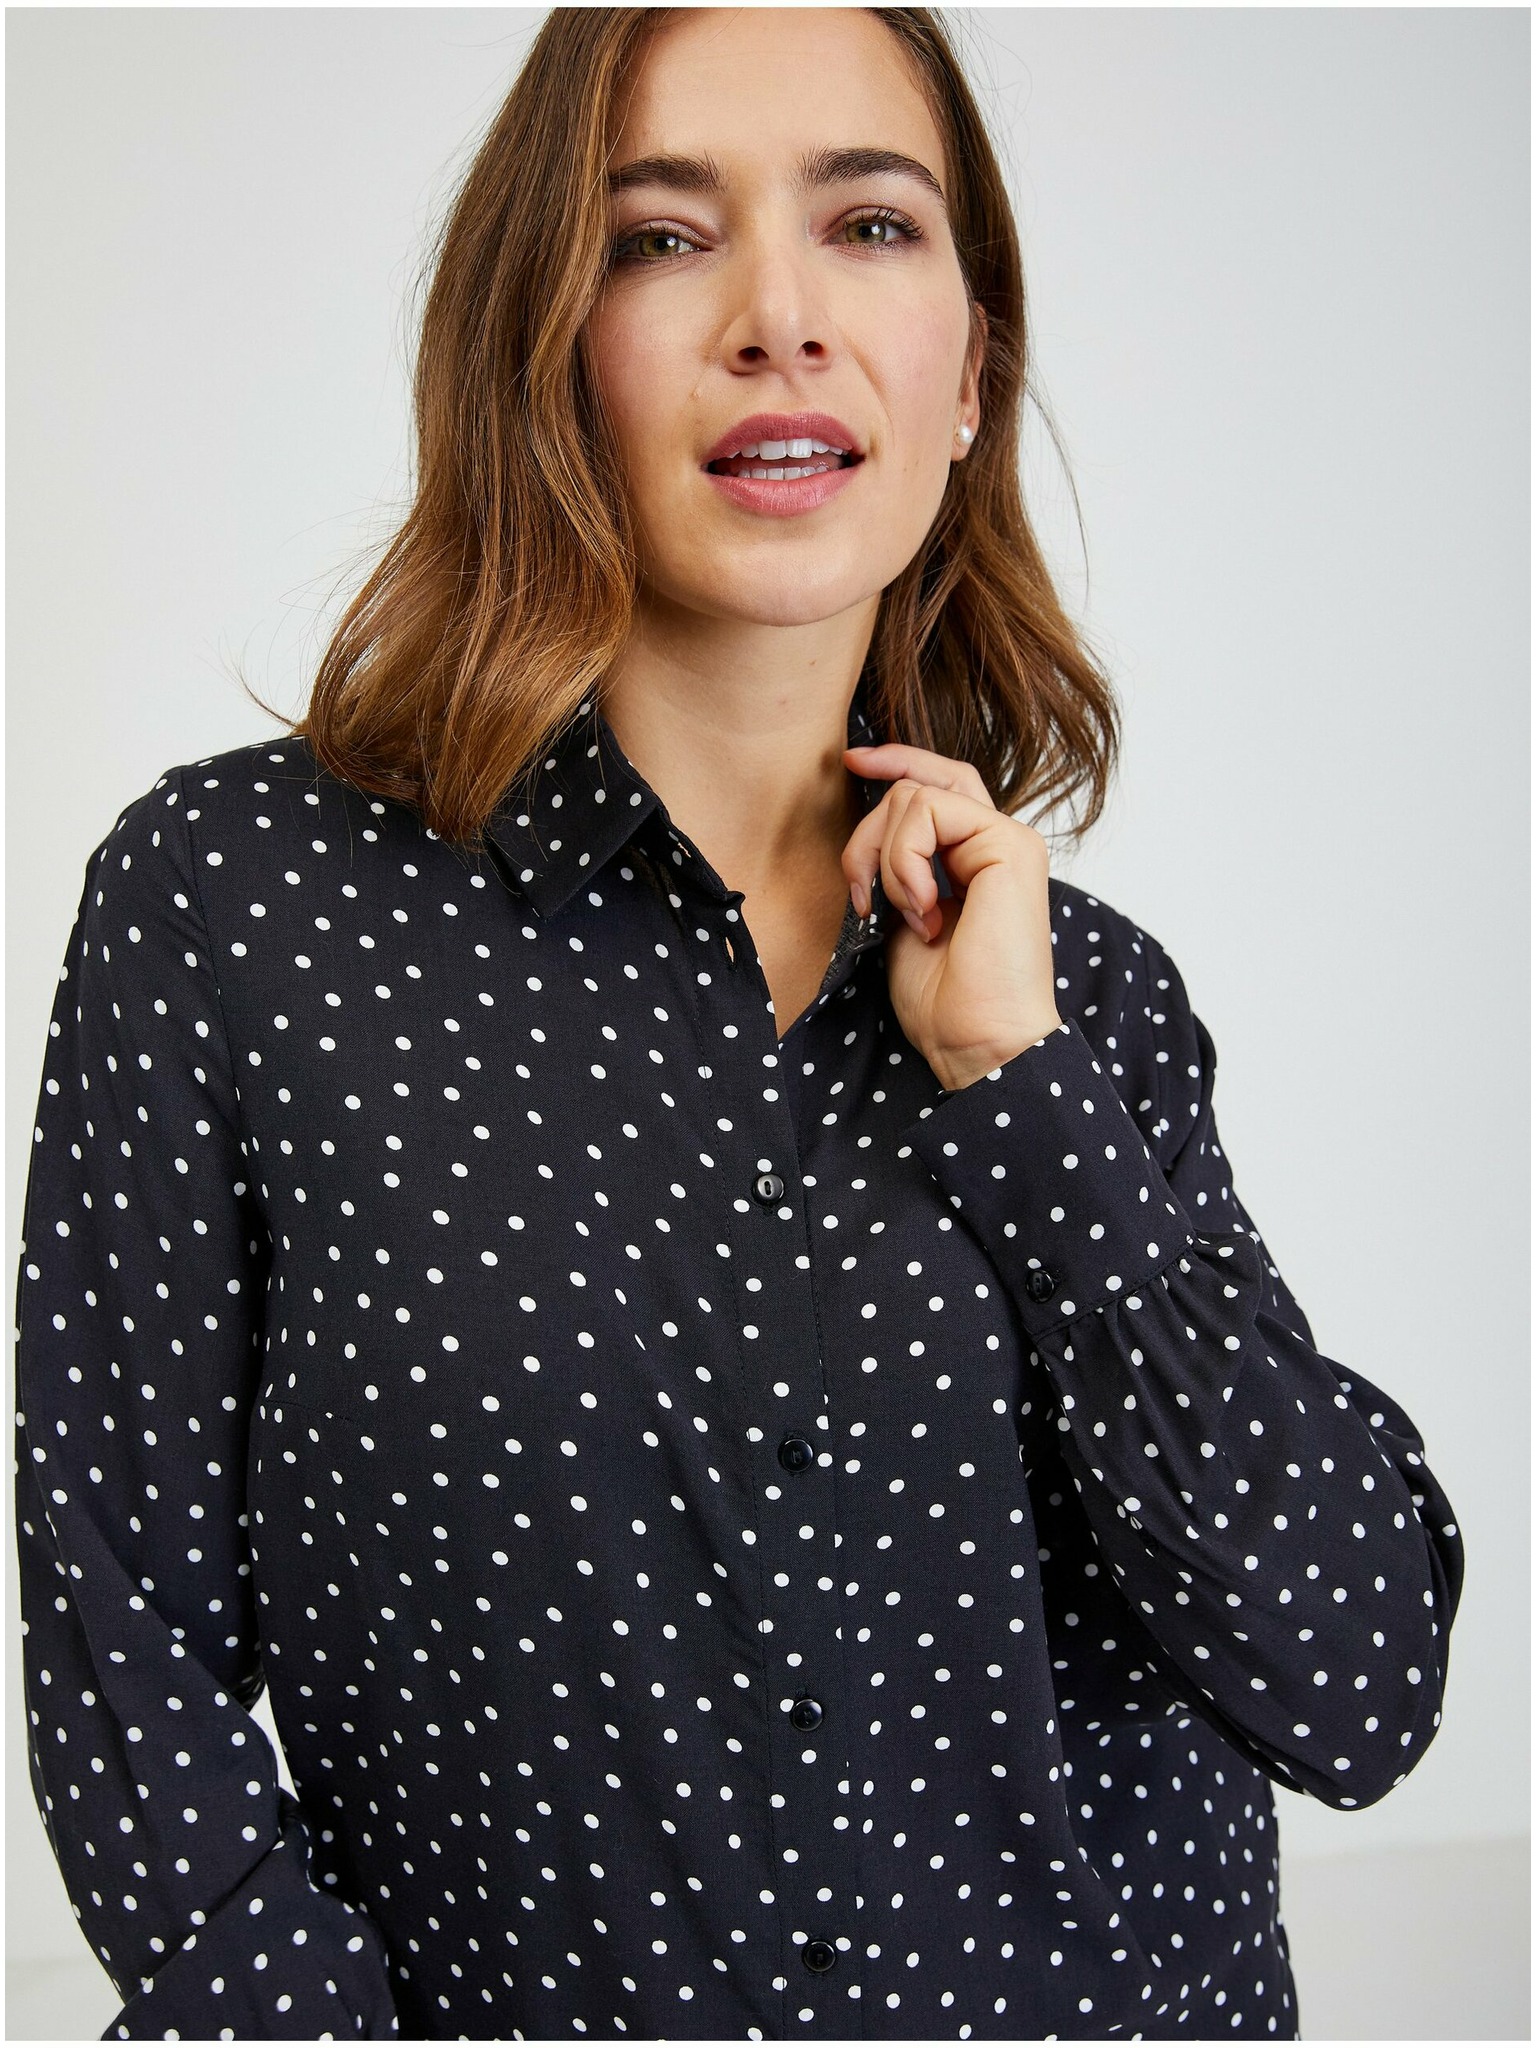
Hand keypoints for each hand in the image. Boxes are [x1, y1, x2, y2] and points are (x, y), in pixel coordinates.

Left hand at [842, 742, 1062, 1092]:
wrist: (977, 1041)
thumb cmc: (944, 1000)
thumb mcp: (900, 918)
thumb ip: (894, 868)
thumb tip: (865, 832)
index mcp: (975, 860)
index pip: (937, 785)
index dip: (895, 763)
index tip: (851, 762)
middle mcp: (996, 843)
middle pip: (918, 783)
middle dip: (867, 831)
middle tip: (862, 896)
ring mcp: (1008, 840)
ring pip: (913, 796)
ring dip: (886, 859)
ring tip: (905, 915)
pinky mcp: (1010, 844)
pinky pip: (929, 811)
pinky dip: (905, 861)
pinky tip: (923, 910)